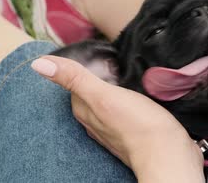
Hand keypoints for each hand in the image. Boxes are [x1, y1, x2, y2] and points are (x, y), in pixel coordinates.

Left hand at [30, 56, 203, 182]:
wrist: (168, 153)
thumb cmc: (137, 125)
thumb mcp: (103, 95)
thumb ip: (75, 78)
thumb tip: (39, 64)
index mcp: (84, 111)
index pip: (74, 82)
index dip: (83, 66)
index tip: (94, 54)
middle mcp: (95, 121)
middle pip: (90, 92)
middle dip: (99, 75)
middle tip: (112, 61)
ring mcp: (114, 128)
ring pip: (107, 102)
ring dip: (114, 88)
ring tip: (126, 74)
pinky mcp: (133, 131)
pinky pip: (124, 111)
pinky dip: (127, 100)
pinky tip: (138, 95)